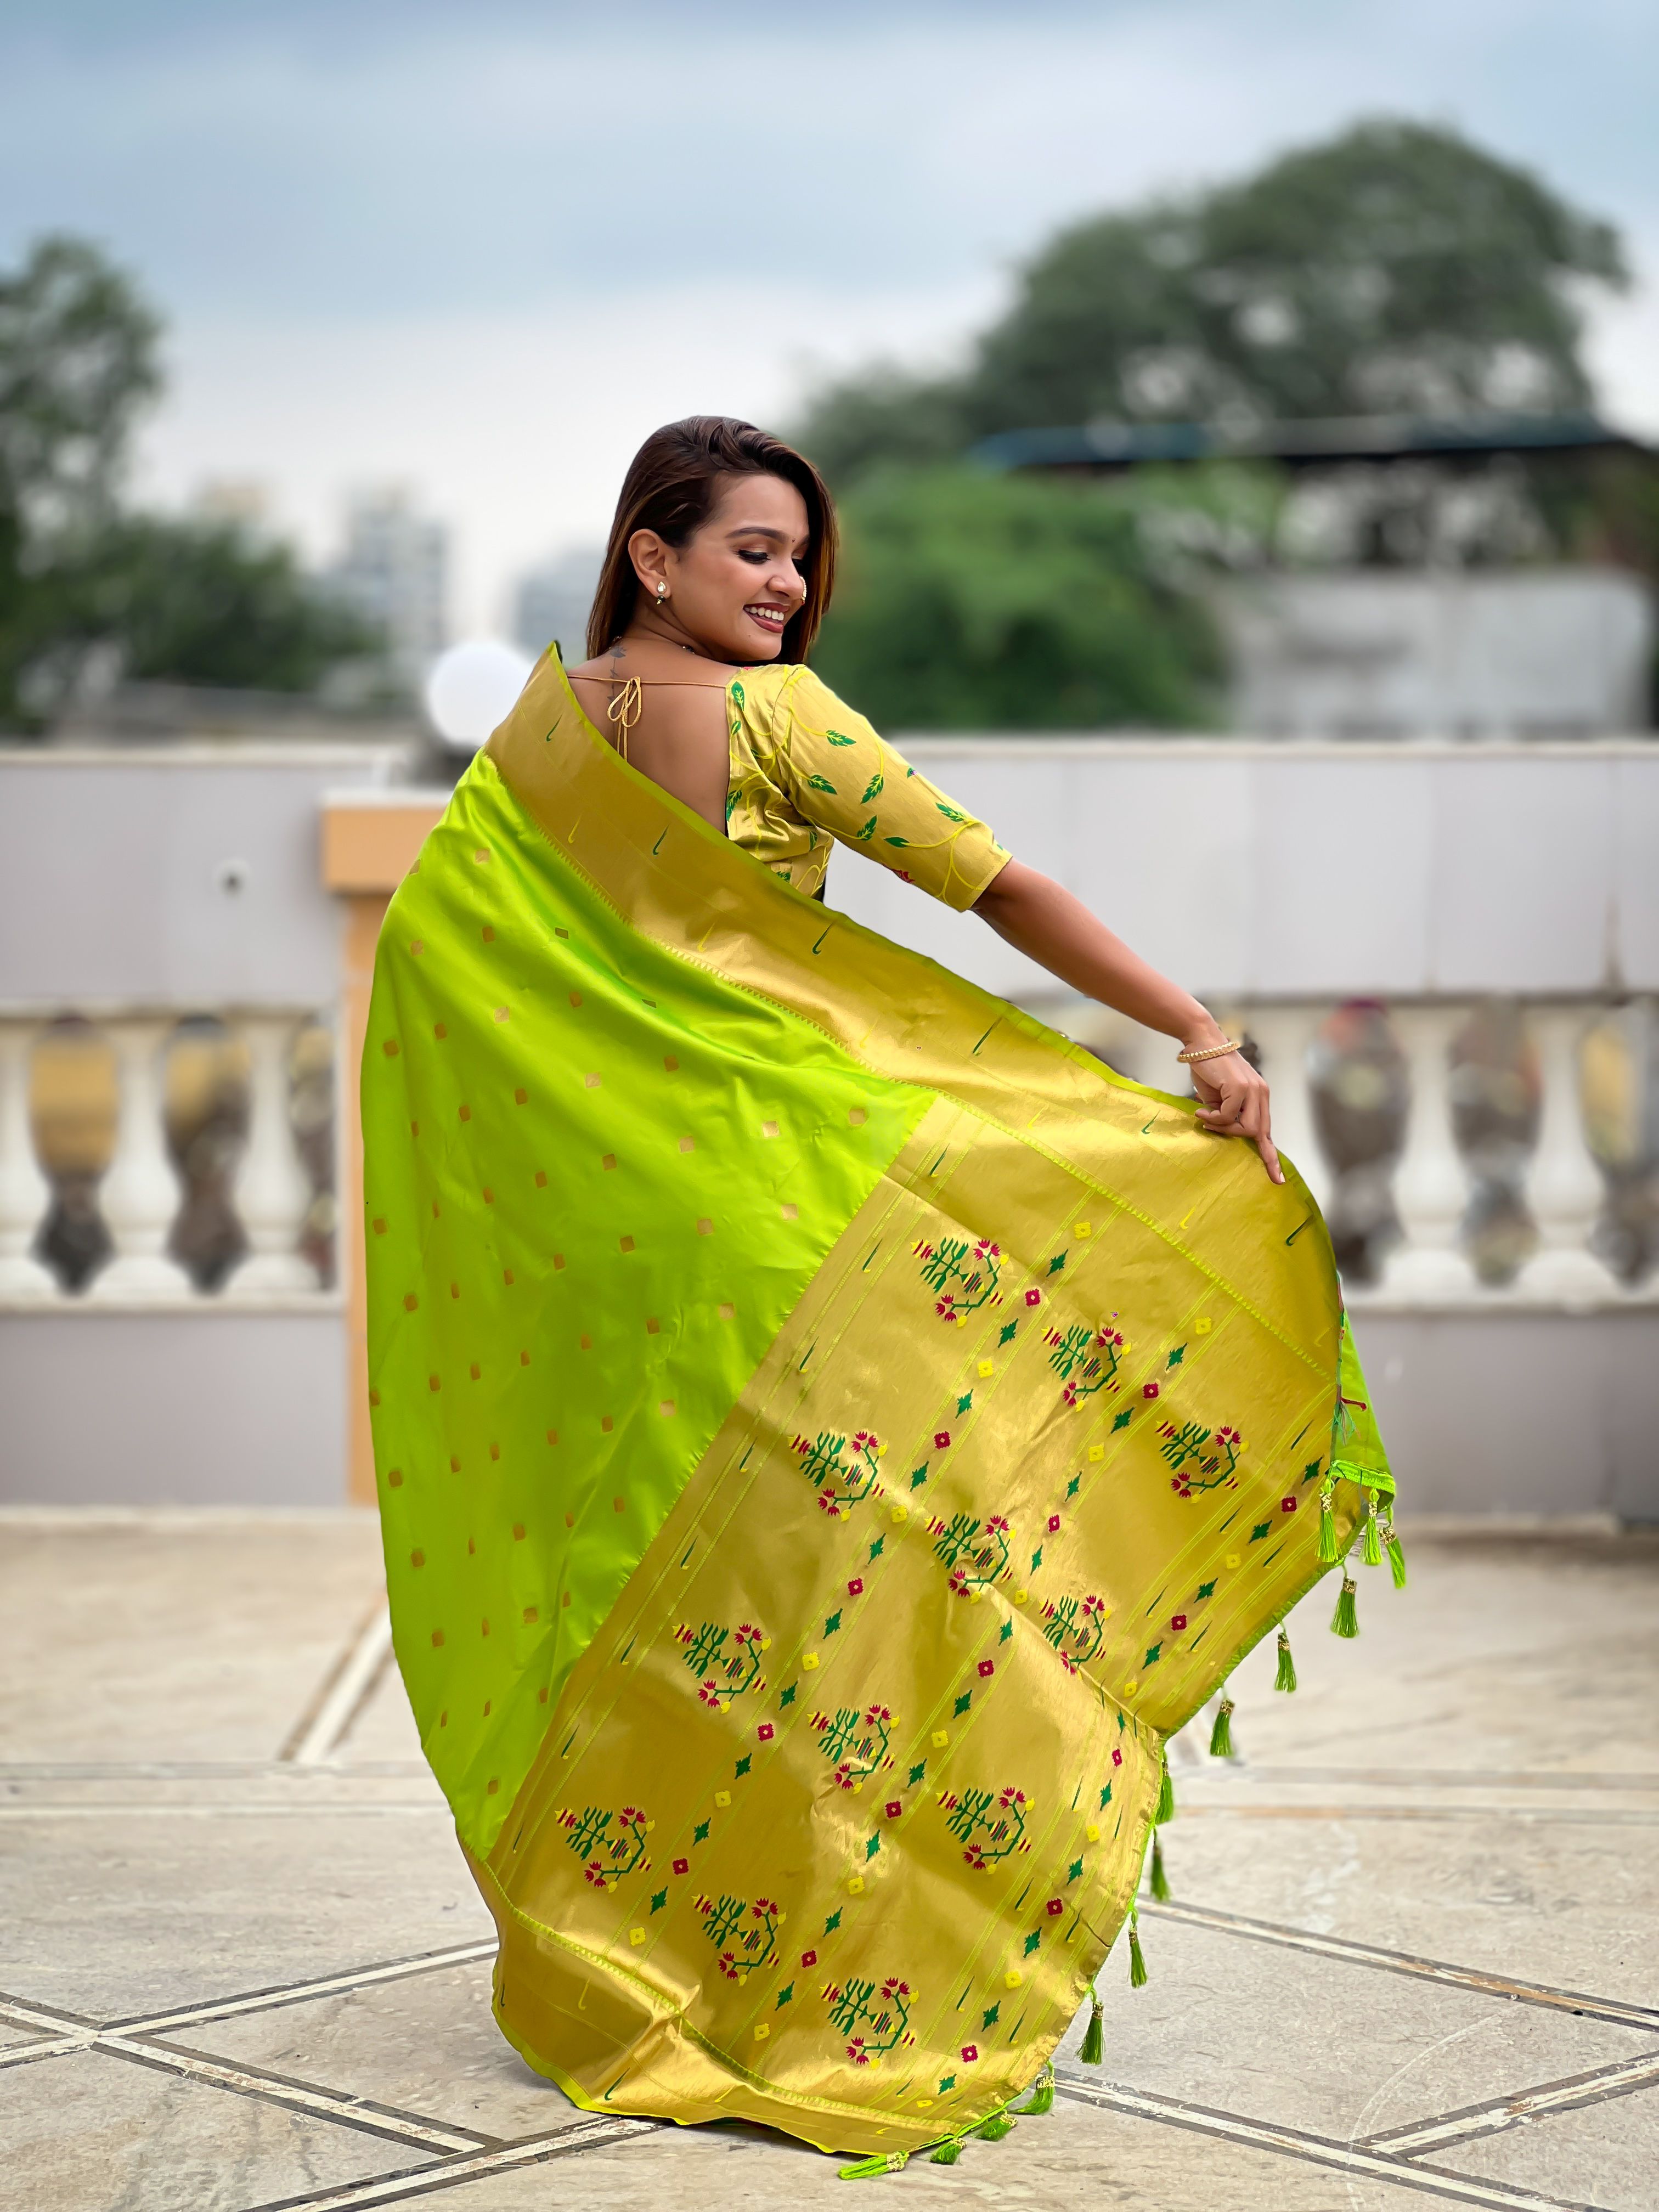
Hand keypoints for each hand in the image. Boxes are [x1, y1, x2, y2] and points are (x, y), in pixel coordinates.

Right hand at [1188, 1046, 1282, 1183]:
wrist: (1201, 1043)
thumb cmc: (1208, 1070)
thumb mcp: (1220, 1098)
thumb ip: (1227, 1114)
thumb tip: (1223, 1130)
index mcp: (1259, 1097)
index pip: (1268, 1131)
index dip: (1271, 1157)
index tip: (1277, 1179)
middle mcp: (1261, 1093)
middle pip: (1259, 1132)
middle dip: (1234, 1137)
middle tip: (1210, 1128)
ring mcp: (1253, 1090)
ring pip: (1247, 1127)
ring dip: (1223, 1128)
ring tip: (1205, 1118)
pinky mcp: (1241, 1088)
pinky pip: (1229, 1116)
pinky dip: (1214, 1119)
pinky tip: (1201, 1112)